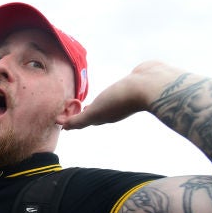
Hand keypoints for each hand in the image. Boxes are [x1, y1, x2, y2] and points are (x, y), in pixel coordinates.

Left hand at [64, 61, 182, 129]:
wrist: (150, 84)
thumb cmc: (120, 99)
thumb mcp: (95, 112)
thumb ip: (80, 120)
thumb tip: (64, 127)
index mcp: (104, 116)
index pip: (84, 120)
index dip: (72, 119)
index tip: (61, 115)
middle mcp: (113, 109)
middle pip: (95, 113)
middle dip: (82, 113)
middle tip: (72, 107)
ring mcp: (123, 98)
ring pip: (105, 103)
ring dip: (96, 103)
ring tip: (87, 100)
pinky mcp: (131, 86)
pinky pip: (116, 90)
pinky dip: (108, 92)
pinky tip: (111, 87)